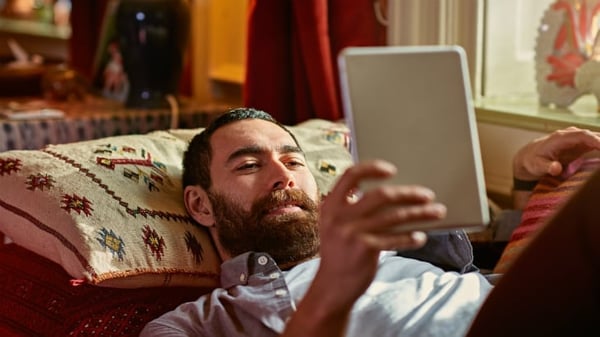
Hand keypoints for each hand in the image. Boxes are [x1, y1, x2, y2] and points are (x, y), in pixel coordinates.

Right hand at [315, 159, 445, 307]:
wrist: (332, 287)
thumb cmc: (340, 253)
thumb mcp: (336, 226)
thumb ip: (353, 208)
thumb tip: (393, 194)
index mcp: (331, 205)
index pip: (351, 175)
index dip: (372, 168)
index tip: (391, 171)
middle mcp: (340, 216)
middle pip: (381, 195)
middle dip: (409, 193)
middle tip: (428, 195)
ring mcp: (352, 232)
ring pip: (394, 216)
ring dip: (420, 213)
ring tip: (437, 212)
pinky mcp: (365, 249)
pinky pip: (395, 238)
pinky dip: (410, 237)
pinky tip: (420, 236)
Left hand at [513, 127, 599, 180]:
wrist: (529, 157)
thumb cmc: (532, 161)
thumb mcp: (536, 165)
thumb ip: (547, 167)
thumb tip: (556, 168)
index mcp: (560, 138)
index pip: (582, 135)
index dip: (596, 140)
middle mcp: (570, 135)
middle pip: (593, 135)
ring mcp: (577, 139)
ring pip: (596, 138)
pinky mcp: (581, 145)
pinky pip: (596, 143)